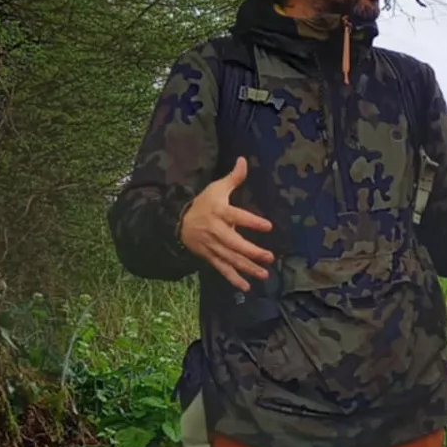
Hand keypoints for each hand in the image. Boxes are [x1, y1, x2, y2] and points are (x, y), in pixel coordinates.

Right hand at [180, 156, 273, 291]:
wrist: (177, 221)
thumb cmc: (203, 203)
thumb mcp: (216, 188)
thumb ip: (233, 178)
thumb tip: (244, 160)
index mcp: (220, 212)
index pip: (237, 216)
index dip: (252, 221)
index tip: (268, 226)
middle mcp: (216, 231)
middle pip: (234, 243)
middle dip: (251, 252)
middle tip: (269, 257)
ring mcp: (212, 246)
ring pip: (230, 259)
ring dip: (247, 268)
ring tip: (264, 274)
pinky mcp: (209, 256)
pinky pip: (222, 269)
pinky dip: (233, 279)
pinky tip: (246, 286)